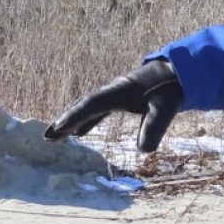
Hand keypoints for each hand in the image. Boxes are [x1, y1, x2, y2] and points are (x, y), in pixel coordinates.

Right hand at [44, 59, 182, 151]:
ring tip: (54, 136)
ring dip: (71, 121)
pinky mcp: (119, 99)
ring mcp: (114, 95)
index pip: (92, 105)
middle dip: (64, 120)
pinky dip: (86, 121)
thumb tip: (143, 150)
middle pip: (82, 106)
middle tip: (46, 136)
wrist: (177, 72)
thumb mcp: (167, 109)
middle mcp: (112, 92)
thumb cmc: (171, 89)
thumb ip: (155, 128)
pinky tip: (78, 133)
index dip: (76, 116)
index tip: (60, 128)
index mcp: (120, 92)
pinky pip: (97, 111)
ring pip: (87, 108)